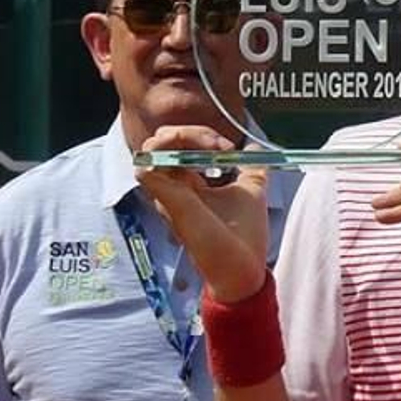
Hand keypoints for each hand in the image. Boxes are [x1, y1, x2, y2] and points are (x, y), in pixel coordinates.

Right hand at [134, 126, 271, 304]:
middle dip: (193, 132)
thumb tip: (254, 146)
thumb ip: (251, 169)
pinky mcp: (166, 199)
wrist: (243, 268)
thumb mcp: (251, 191)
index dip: (204, 137)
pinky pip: (147, 163)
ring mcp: (167, 193)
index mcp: (190, 184)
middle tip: (222, 148)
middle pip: (163, 140)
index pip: (181, 145)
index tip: (231, 150)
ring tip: (213, 148)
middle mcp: (174, 187)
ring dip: (183, 136)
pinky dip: (167, 149)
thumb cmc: (244, 237)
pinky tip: (200, 154)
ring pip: (153, 146)